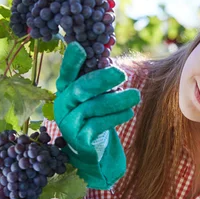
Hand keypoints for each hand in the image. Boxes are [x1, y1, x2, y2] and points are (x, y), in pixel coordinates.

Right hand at [54, 42, 140, 189]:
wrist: (93, 151)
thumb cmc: (97, 116)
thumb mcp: (98, 96)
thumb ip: (102, 80)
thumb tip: (114, 63)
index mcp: (66, 90)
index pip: (67, 73)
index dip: (71, 61)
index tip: (79, 47)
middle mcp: (62, 105)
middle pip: (80, 88)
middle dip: (101, 79)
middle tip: (121, 74)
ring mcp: (68, 122)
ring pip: (92, 107)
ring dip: (116, 100)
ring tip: (136, 96)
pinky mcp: (78, 139)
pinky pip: (98, 124)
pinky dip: (115, 117)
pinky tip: (129, 112)